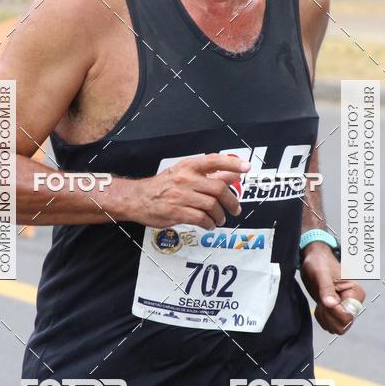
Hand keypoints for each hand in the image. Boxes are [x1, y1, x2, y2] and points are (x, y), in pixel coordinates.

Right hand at [129, 154, 249, 229]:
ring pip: (211, 205)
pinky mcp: (176, 212)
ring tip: (220, 219)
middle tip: (235, 209)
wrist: (138, 198)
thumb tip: (233, 174)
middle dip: (231, 201)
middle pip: (218, 188)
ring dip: (220, 215)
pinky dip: (209, 223)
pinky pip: (201, 219)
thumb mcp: (185, 174)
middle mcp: (185, 179)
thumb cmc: (163, 186)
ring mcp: (180, 196)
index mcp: (188, 167)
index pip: (214, 161)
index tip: (246, 168)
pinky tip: (209, 224)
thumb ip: (210, 175)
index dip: (232, 164)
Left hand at [300, 242, 365, 334]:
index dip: (334, 312)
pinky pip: (331, 325)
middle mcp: (354, 302)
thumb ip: (326, 289)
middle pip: (344, 324)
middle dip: (328, 316)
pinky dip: (322, 318)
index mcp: (355, 292)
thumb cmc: (319, 263)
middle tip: (321, 301)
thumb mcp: (320, 273)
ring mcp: (346, 308)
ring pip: (338, 328)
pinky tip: (320, 305)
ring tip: (321, 302)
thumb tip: (331, 304)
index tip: (324, 301)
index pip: (348, 315)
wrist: (314, 261)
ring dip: (325, 318)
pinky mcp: (338, 312)